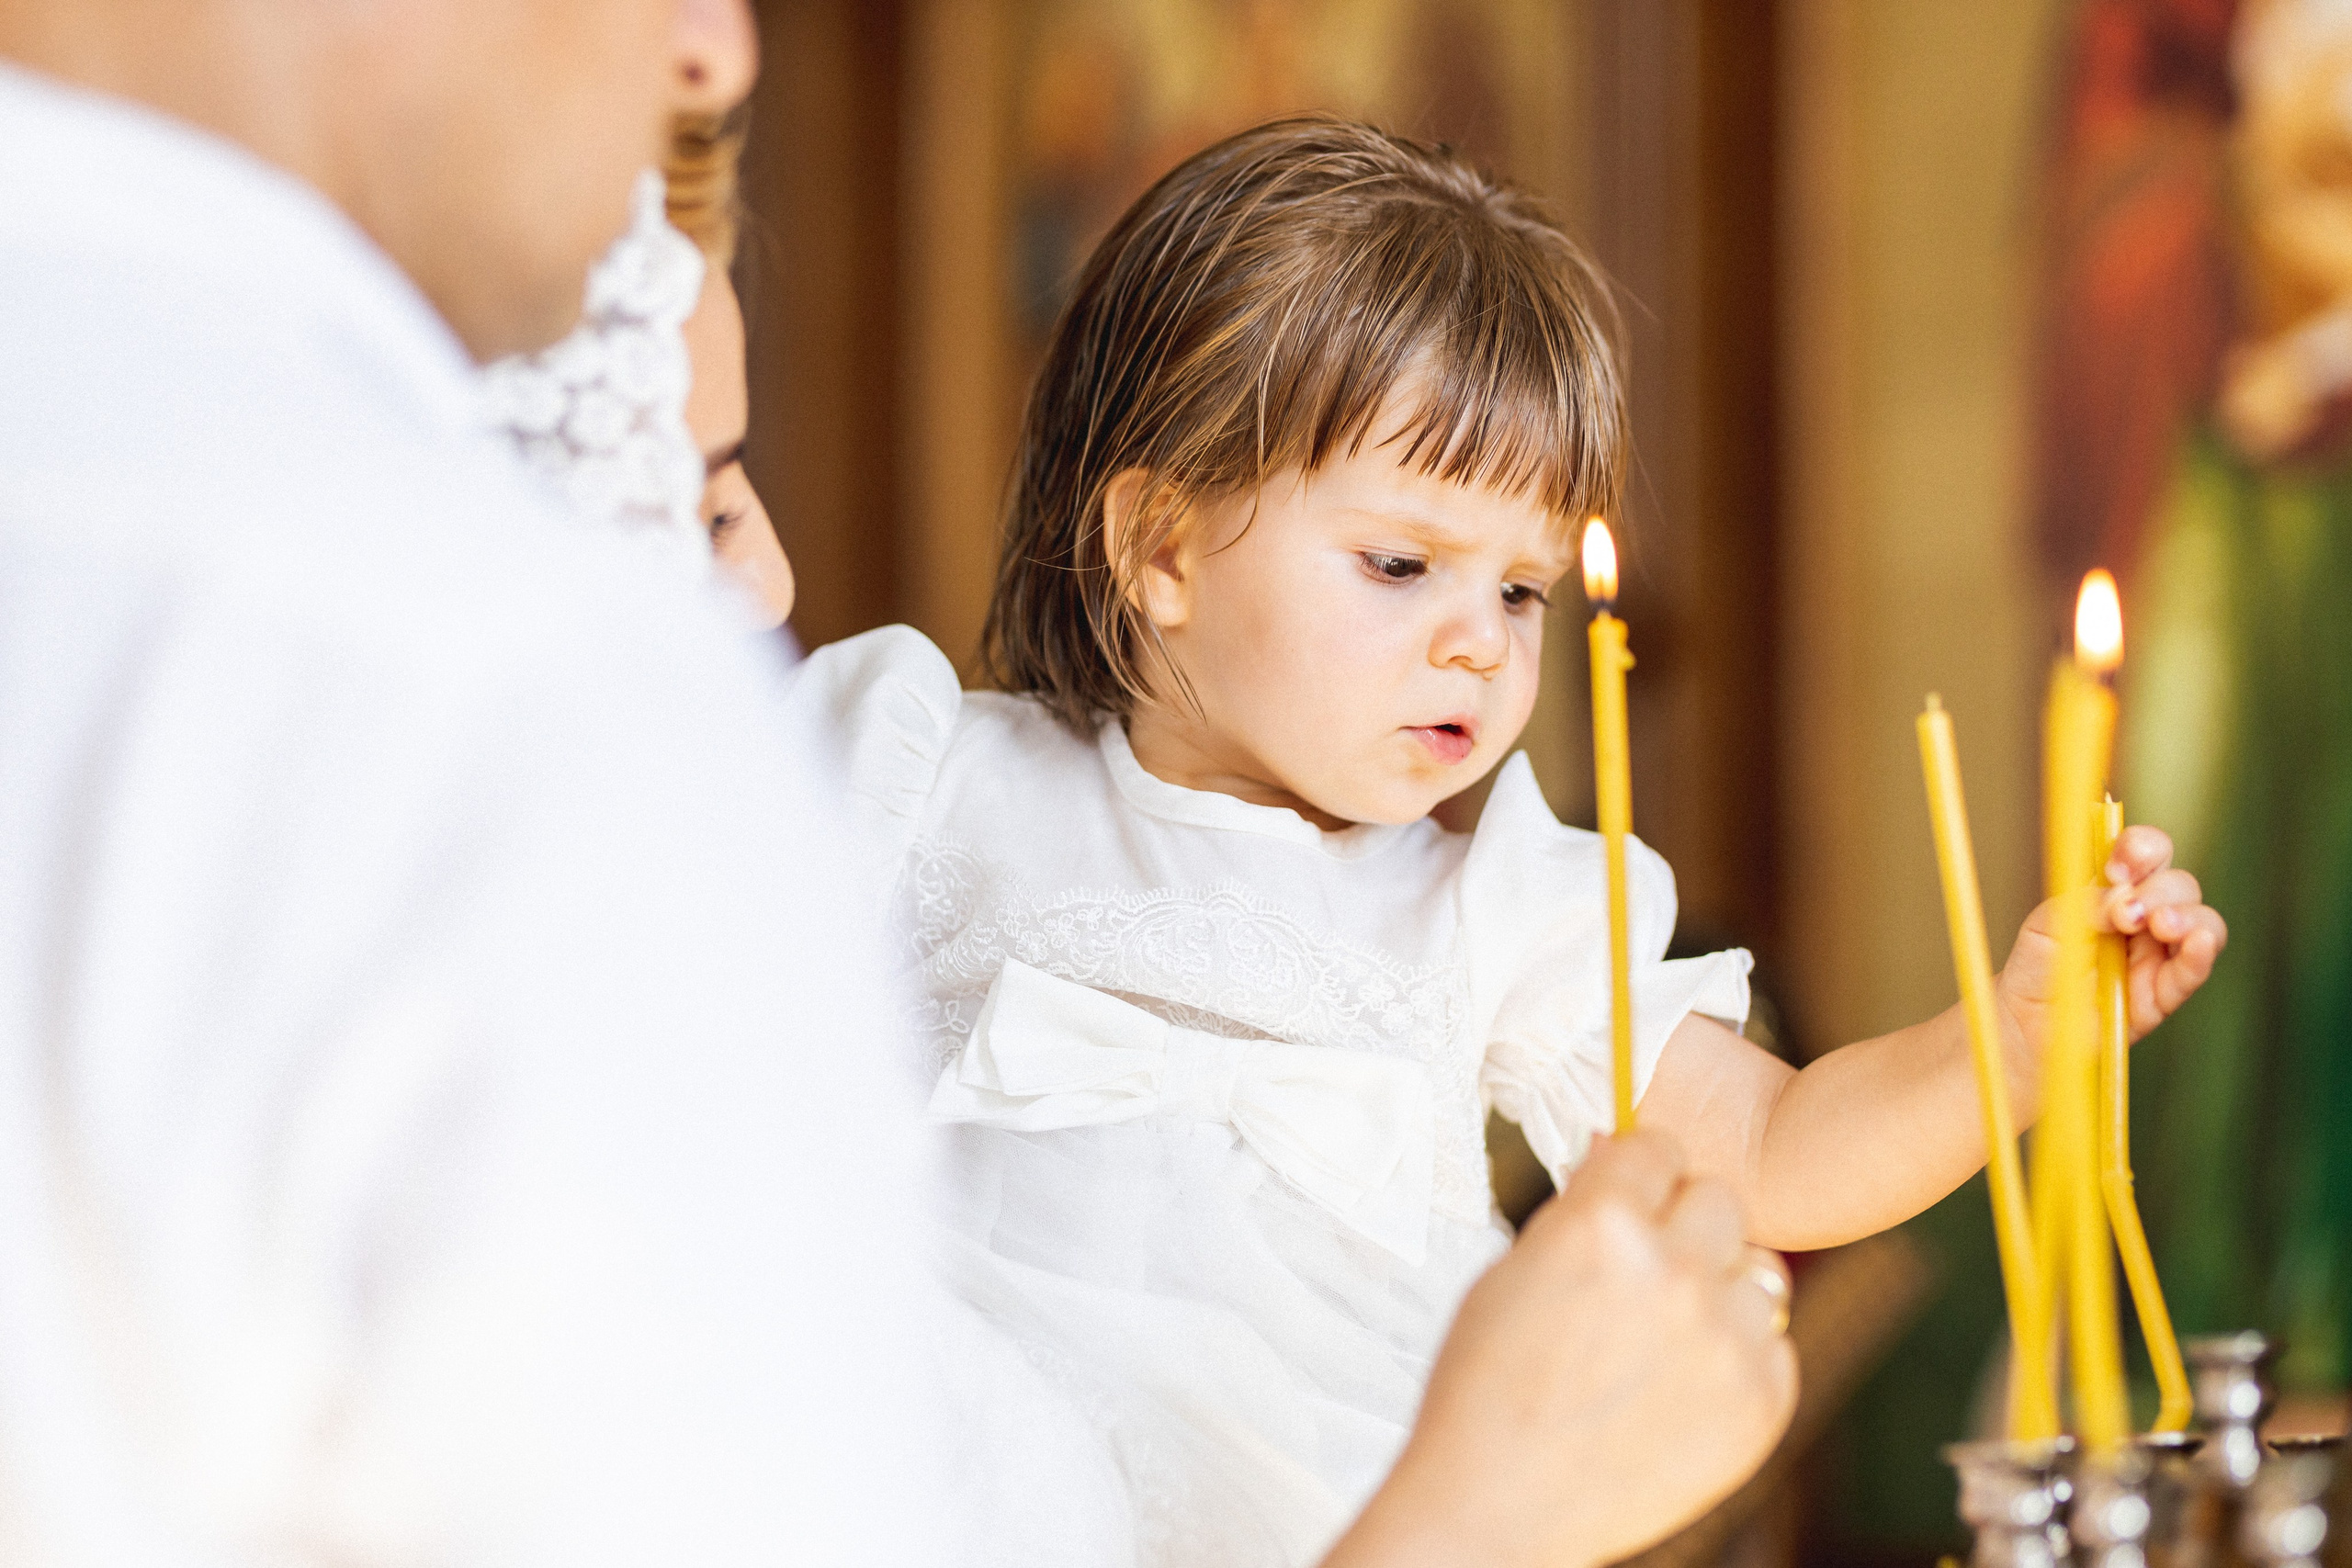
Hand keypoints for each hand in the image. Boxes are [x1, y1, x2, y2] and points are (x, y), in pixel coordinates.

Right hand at [1323, 1130, 1797, 1567]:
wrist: (1499, 1505)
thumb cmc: (1487, 1388)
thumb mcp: (1513, 1269)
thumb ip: (1581, 1212)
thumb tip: (1619, 1158)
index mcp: (1600, 1223)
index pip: (1657, 1145)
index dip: (1639, 1171)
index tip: (1632, 1194)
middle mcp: (1673, 1269)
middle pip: (1719, 1198)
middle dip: (1684, 1222)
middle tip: (1649, 1267)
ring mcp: (1725, 1339)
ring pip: (1760, 1269)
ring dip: (1721, 1289)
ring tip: (1668, 1334)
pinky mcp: (1761, 1401)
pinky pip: (1775, 1344)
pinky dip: (1738, 1356)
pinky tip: (1682, 1384)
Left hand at [1998, 824, 2227, 1069]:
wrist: (2024, 1020)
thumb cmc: (2036, 963)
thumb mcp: (2048, 922)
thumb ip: (2085, 903)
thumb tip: (2122, 896)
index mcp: (2119, 889)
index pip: (2148, 854)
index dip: (2142, 850)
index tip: (2117, 867)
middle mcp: (2148, 917)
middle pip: (2179, 885)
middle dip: (2158, 890)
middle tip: (2126, 913)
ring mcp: (2159, 955)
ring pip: (2202, 923)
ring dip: (2187, 917)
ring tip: (2160, 924)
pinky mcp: (2162, 995)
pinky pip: (2192, 973)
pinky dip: (2200, 955)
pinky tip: (2197, 943)